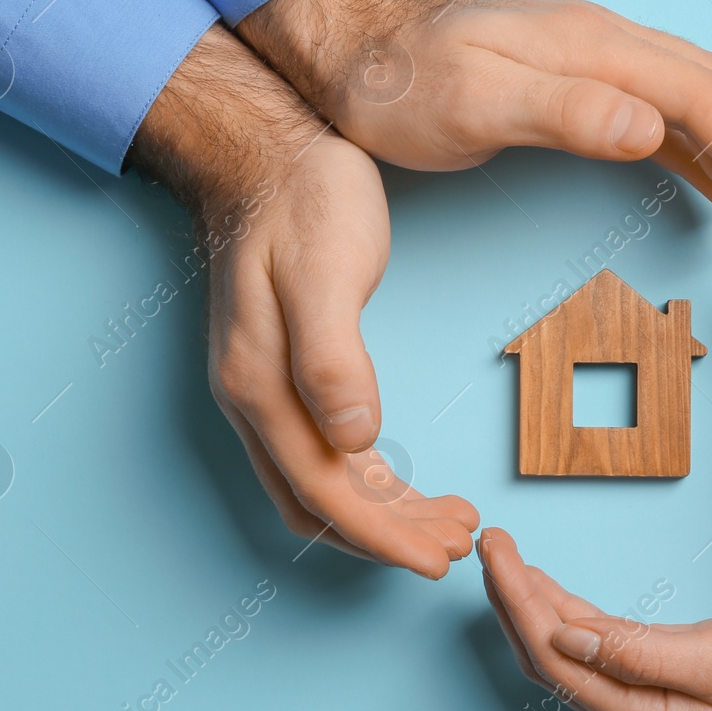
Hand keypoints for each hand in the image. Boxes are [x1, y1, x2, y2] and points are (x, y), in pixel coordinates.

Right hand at [131, 24, 477, 577]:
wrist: (267, 151)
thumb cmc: (302, 201)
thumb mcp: (325, 270)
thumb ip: (333, 357)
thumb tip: (355, 439)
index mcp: (260, 386)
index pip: (325, 493)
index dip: (382, 537)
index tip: (439, 559)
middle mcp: (252, 400)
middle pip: (320, 503)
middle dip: (389, 535)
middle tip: (459, 542)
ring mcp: (261, 388)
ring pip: (321, 484)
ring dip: (383, 513)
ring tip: (449, 519)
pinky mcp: (282, 370)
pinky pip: (322, 451)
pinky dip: (367, 479)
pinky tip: (405, 478)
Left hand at [236, 0, 711, 247]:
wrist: (351, 47)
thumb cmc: (401, 83)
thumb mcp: (474, 104)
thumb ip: (566, 113)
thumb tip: (651, 127)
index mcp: (592, 45)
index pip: (702, 96)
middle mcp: (604, 40)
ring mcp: (591, 54)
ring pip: (693, 96)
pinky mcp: (575, 74)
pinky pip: (659, 105)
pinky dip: (694, 145)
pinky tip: (699, 176)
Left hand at [477, 528, 711, 710]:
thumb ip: (642, 654)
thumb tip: (566, 638)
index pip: (553, 655)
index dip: (516, 601)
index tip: (496, 550)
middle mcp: (635, 710)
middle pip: (547, 656)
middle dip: (510, 598)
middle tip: (486, 540)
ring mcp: (648, 696)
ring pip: (566, 650)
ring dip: (531, 603)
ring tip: (503, 556)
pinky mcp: (664, 676)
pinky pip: (596, 644)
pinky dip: (565, 611)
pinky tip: (550, 588)